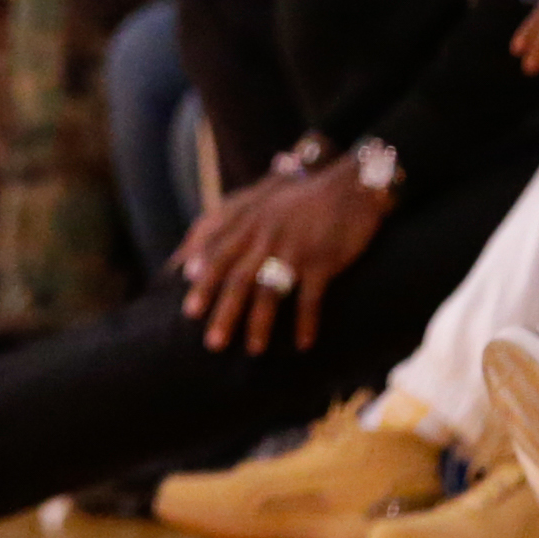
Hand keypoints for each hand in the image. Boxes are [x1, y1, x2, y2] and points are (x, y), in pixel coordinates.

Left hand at [176, 163, 386, 353]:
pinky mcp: (323, 259)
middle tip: (212, 344)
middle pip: (238, 278)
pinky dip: (305, 321)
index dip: (204, 283)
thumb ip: (224, 229)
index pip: (217, 254)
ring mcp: (294, 248)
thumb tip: (189, 262)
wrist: (349, 187)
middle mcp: (266, 235)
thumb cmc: (300, 200)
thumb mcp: (258, 203)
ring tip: (253, 350)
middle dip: (224, 312)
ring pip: (269, 290)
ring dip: (260, 323)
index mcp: (249, 221)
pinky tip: (303, 344)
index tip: (189, 311)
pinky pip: (310, 296)